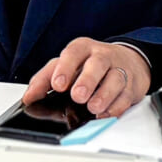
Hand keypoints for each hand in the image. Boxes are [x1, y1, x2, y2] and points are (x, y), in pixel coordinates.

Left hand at [23, 37, 150, 117]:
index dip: (65, 68)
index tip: (58, 84)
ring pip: (115, 79)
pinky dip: (116, 107)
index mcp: (83, 48)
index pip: (74, 52)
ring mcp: (119, 70)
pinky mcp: (131, 86)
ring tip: (92, 107)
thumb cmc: (89, 64)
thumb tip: (29, 97)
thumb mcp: (66, 65)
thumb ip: (45, 79)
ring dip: (104, 95)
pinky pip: (126, 97)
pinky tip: (105, 113)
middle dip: (87, 80)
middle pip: (98, 63)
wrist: (127, 61)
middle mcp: (102, 56)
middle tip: (77, 96)